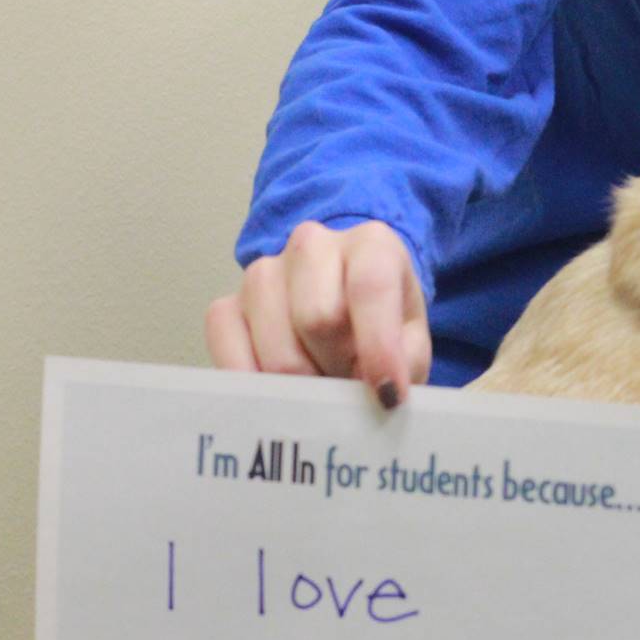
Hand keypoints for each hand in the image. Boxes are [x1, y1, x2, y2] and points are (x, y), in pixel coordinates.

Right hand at [204, 220, 431, 405]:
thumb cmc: (385, 328)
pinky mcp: (226, 306)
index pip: (369, 287)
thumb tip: (379, 393)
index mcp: (372, 244)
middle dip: (338, 367)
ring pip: (276, 347)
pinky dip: (257, 384)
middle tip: (351, 382)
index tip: (388, 394)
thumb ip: (405, 363)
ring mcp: (262, 273)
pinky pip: (228, 350)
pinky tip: (281, 392)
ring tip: (322, 381)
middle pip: (317, 319)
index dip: (378, 346)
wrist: (348, 314)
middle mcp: (311, 244)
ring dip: (303, 382)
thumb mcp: (412, 344)